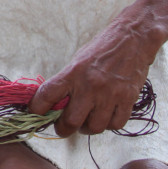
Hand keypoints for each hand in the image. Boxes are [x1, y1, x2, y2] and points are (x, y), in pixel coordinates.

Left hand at [28, 22, 156, 136]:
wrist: (132, 40)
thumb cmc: (101, 50)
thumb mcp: (77, 61)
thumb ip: (67, 83)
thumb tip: (53, 105)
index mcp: (73, 72)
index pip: (48, 94)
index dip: (37, 108)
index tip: (35, 113)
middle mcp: (90, 85)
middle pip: (71, 121)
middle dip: (63, 128)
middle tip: (63, 127)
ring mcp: (110, 94)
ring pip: (94, 127)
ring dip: (87, 129)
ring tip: (86, 121)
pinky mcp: (127, 99)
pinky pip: (115, 124)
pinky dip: (108, 125)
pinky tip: (105, 117)